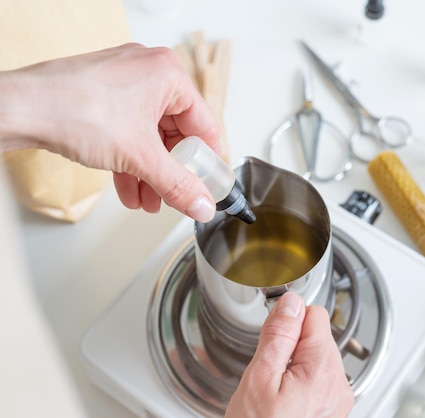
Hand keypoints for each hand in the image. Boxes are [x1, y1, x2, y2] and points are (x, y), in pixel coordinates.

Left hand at [0, 43, 220, 221]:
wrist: (20, 110)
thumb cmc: (75, 110)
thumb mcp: (141, 157)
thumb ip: (178, 185)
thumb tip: (202, 204)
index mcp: (169, 75)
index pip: (204, 124)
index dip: (207, 160)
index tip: (209, 183)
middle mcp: (148, 73)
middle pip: (174, 133)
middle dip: (171, 172)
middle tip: (176, 196)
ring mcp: (123, 84)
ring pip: (149, 136)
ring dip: (150, 173)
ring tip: (148, 201)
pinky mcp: (103, 97)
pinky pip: (128, 132)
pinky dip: (130, 161)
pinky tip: (129, 189)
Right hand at [225, 292, 354, 417]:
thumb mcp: (259, 379)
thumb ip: (278, 335)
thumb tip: (291, 303)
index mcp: (324, 370)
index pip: (315, 314)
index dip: (288, 322)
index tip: (273, 337)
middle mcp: (339, 384)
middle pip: (317, 336)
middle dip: (291, 345)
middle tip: (269, 372)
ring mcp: (338, 399)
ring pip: (316, 356)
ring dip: (294, 364)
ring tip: (275, 390)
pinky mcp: (332, 409)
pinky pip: (318, 378)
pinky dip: (299, 380)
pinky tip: (284, 399)